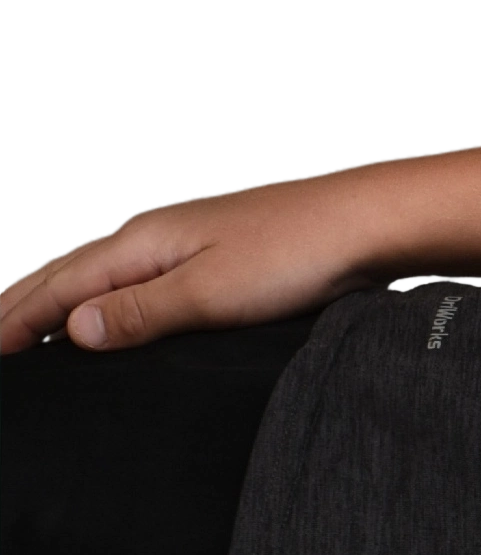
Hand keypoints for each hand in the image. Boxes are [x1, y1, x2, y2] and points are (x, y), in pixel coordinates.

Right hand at [0, 174, 399, 355]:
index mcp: (140, 244)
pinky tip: (118, 313)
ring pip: (102, 273)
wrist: (372, 222)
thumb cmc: (299, 252)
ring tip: (33, 331)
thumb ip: (141, 313)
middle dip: (21, 306)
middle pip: (68, 273)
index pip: (55, 287)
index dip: (14, 321)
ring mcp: (186, 242)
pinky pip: (140, 279)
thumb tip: (73, 332)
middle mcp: (154, 236)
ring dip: (61, 300)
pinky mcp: (219, 255)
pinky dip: (108, 297)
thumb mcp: (211, 293)